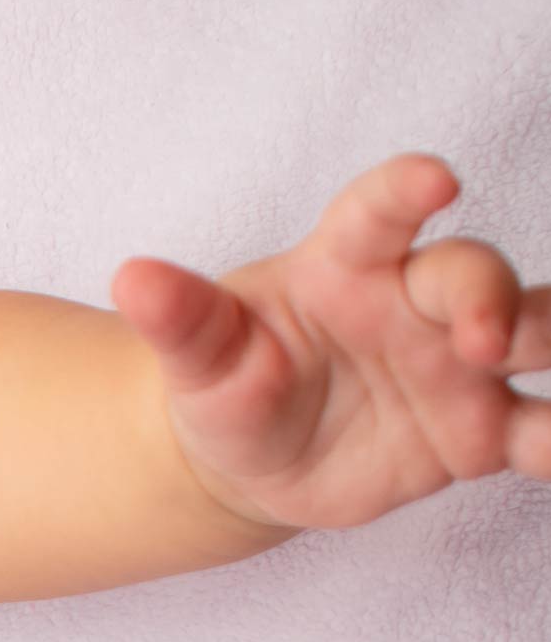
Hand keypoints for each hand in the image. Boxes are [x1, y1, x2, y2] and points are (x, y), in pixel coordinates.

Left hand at [108, 153, 550, 533]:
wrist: (250, 461)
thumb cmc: (230, 383)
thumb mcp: (198, 360)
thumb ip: (180, 321)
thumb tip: (132, 281)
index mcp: (346, 265)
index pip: (380, 213)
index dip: (407, 191)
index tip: (436, 180)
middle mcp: (415, 304)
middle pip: (473, 275)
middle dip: (489, 297)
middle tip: (481, 336)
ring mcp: (457, 366)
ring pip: (533, 336)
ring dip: (549, 342)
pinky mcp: (479, 431)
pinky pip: (536, 430)